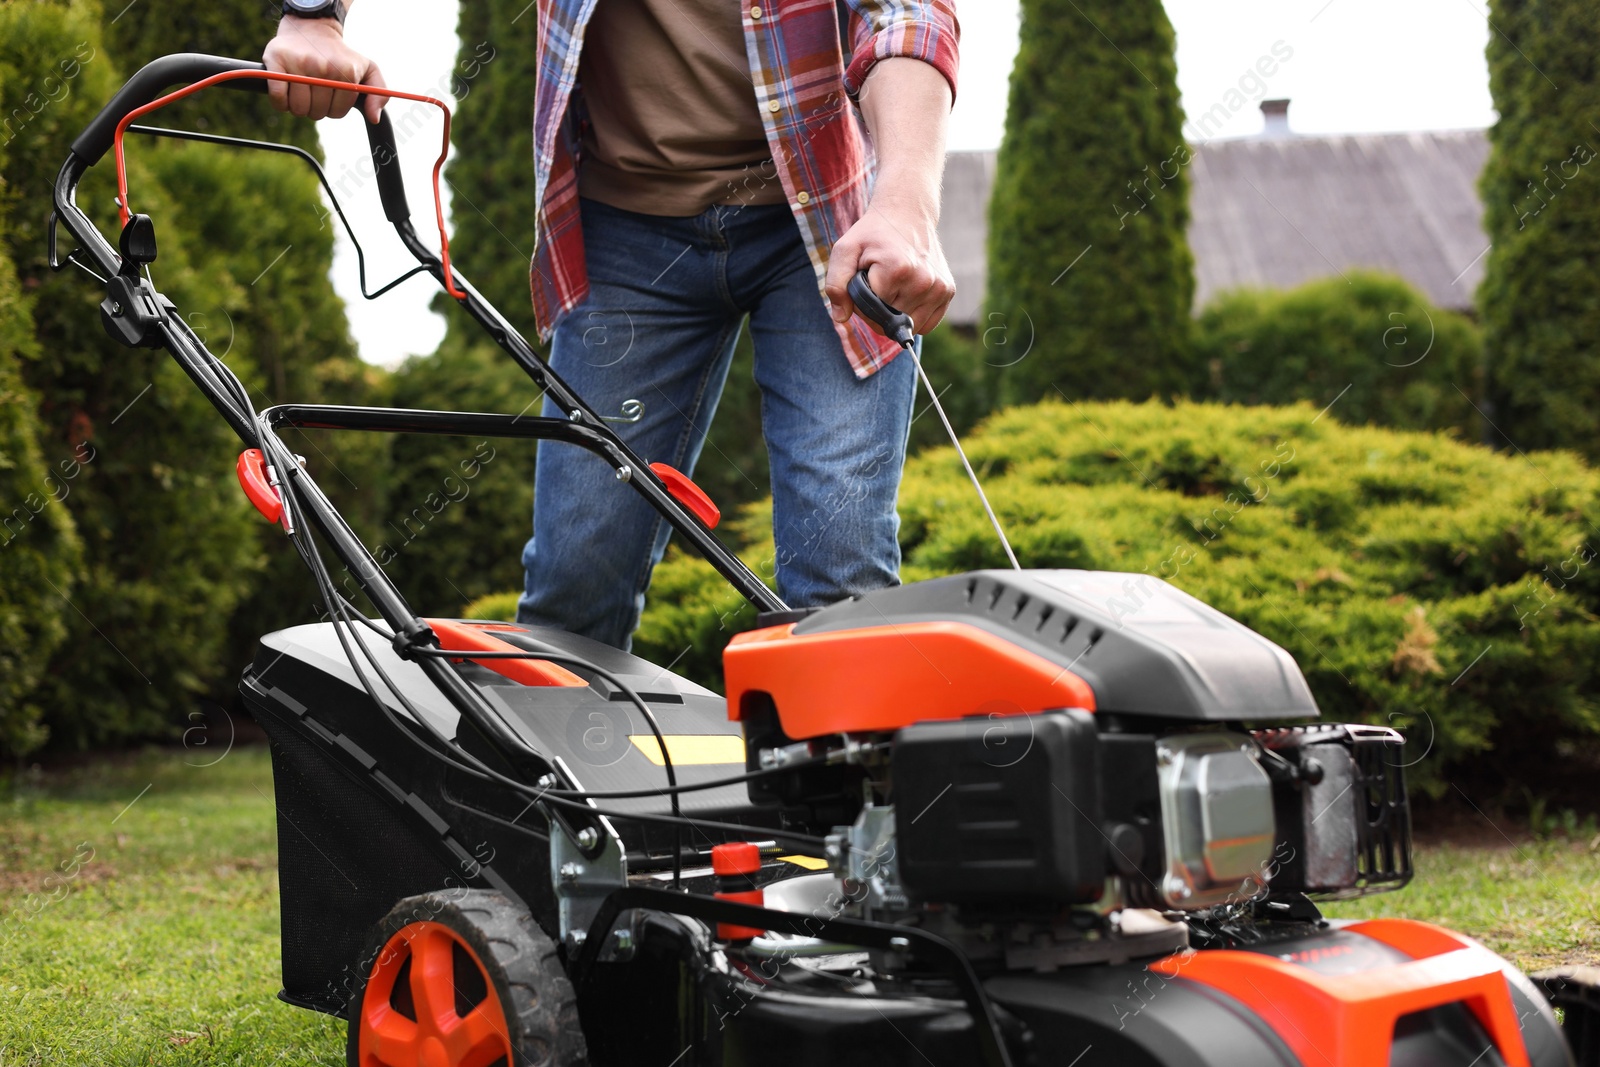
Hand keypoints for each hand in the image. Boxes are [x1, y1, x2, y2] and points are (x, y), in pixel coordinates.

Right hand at [263, 17, 386, 122]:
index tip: (331, 97)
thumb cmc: (341, 56)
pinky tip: (286, 93)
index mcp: (346, 72)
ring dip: (298, 107)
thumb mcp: (368, 69)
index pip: (337, 113)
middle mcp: (323, 67)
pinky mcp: (276, 60)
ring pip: (298, 108)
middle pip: (317, 112)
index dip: (333, 110)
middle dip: (316, 108)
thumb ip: (378, 94)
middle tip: (315, 93)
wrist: (313, 29)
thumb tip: (374, 117)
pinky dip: (280, 102)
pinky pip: (278, 97)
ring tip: (302, 91)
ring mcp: (298, 63)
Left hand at [825, 194, 955, 336]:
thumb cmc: (872, 234)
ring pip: (909, 326)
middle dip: (878, 310)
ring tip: (893, 287)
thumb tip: (840, 317)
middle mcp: (923, 281)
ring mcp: (939, 287)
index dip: (862, 304)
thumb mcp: (845, 250)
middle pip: (891, 322)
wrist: (907, 212)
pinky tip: (907, 294)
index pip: (873, 312)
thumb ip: (836, 284)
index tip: (864, 281)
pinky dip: (913, 316)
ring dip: (896, 315)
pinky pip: (926, 324)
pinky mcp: (948, 291)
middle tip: (878, 283)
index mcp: (898, 270)